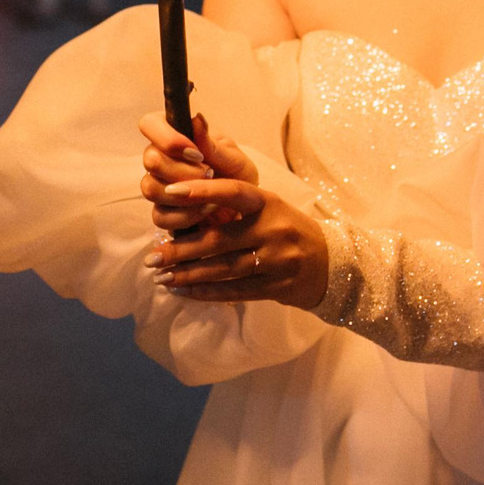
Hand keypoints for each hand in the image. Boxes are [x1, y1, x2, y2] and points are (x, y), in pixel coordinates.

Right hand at [140, 112, 254, 233]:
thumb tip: (197, 120)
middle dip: (183, 170)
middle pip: (150, 160)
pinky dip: (186, 216)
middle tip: (209, 174)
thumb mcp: (232, 158)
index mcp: (174, 135)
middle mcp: (160, 159)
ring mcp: (158, 186)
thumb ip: (212, 144)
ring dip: (185, 193)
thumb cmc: (236, 175)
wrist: (245, 208)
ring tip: (210, 193)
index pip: (149, 124)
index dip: (167, 138)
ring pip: (150, 188)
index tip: (195, 153)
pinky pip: (160, 216)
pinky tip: (205, 209)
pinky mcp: (162, 213)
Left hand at [144, 173, 331, 308]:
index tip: (170, 192)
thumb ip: (231, 200)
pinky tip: (183, 292)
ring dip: (188, 275)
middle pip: (219, 239)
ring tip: (161, 277)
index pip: (231, 192)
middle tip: (152, 256)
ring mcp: (276, 260)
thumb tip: (183, 193)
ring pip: (223, 269)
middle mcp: (273, 229)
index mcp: (267, 202)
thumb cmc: (287, 228)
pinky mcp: (276, 287)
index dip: (201, 191)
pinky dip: (205, 293)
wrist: (331, 263)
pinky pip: (234, 291)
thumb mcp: (268, 205)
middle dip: (181, 249)